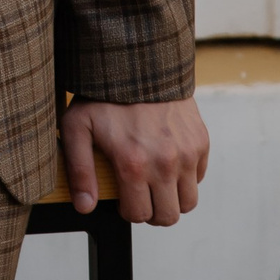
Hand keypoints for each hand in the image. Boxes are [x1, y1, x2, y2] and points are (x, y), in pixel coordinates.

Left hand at [61, 93, 209, 225]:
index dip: (128, 210)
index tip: (123, 197)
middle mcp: (165, 163)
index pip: (138, 214)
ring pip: (188, 203)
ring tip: (156, 185)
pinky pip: (198, 177)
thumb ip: (80, 170)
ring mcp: (187, 153)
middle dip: (152, 212)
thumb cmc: (104, 95)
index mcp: (134, 164)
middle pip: (167, 216)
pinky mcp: (201, 141)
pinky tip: (168, 163)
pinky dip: (186, 178)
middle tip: (140, 196)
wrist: (139, 63)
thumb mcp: (78, 127)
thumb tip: (85, 206)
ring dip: (172, 200)